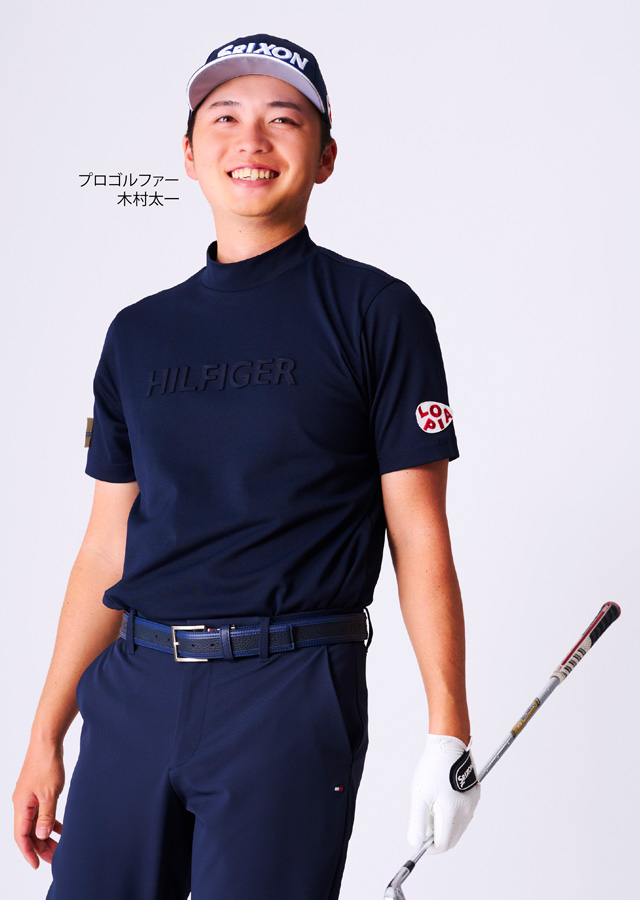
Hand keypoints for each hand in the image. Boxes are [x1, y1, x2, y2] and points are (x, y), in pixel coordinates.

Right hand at [13, 739, 64, 868]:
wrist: (47, 741)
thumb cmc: (47, 764)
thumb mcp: (49, 793)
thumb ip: (46, 816)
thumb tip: (42, 836)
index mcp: (21, 806)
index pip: (21, 836)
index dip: (28, 852)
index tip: (37, 865)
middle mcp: (22, 803)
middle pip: (28, 832)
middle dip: (40, 846)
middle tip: (55, 858)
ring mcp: (29, 797)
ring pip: (35, 823)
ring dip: (46, 835)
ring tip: (59, 846)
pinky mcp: (37, 790)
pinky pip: (41, 812)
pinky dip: (50, 821)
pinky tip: (61, 828)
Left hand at [407, 733, 480, 853]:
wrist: (449, 743)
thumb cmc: (433, 767)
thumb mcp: (420, 795)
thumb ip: (417, 821)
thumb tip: (415, 842)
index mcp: (453, 811)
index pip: (444, 843)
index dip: (431, 846)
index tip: (420, 841)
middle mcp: (466, 810)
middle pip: (452, 837)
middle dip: (437, 836)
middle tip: (424, 824)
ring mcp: (472, 802)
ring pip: (459, 826)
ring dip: (445, 825)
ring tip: (431, 806)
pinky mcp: (474, 795)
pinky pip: (464, 814)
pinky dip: (452, 815)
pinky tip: (441, 800)